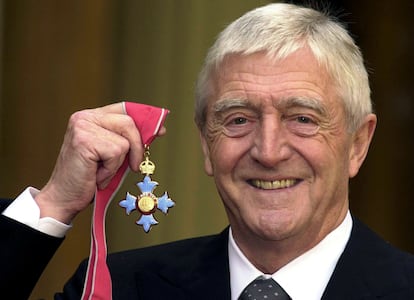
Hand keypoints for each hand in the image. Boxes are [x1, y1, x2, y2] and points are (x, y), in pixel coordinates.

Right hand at [35, 102, 164, 223]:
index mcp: (91, 117)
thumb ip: (128, 140)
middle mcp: (85, 117)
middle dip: (137, 147)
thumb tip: (157, 130)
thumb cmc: (89, 178)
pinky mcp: (84, 140)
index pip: (124, 109)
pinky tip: (96, 175)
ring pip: (124, 141)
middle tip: (133, 166)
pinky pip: (116, 153)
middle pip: (128, 122)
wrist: (65, 198)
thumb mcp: (113, 154)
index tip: (160, 131)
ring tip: (102, 171)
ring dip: (118, 163)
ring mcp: (83, 127)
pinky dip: (110, 170)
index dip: (144, 119)